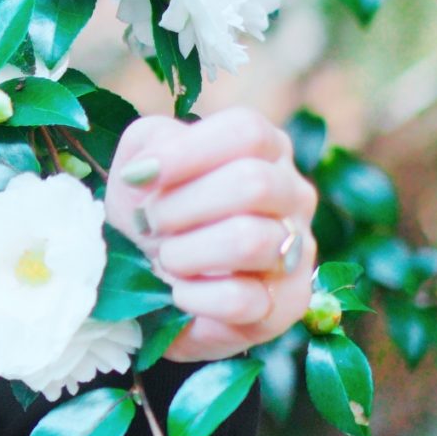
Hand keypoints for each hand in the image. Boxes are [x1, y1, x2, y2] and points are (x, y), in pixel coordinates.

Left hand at [103, 105, 318, 363]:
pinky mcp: (289, 303)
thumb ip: (149, 142)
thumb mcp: (140, 162)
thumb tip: (148, 169)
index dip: (186, 153)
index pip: (248, 132)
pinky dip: (194, 296)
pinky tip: (180, 293)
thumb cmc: (154, 208)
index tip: (138, 177)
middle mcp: (293, 194)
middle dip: (180, 207)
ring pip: (250, 241)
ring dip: (184, 253)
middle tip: (149, 223)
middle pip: (254, 183)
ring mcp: (298, 249)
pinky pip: (242, 299)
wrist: (152, 277)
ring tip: (166, 258)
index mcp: (264, 149)